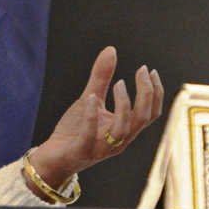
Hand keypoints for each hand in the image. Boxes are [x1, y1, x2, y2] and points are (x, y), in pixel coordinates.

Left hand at [30, 46, 163, 189]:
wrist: (53, 158)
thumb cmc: (75, 130)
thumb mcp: (90, 99)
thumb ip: (101, 78)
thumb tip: (111, 49)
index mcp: (124, 128)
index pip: (151, 113)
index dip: (155, 92)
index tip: (149, 69)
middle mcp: (119, 140)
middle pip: (143, 118)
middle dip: (146, 93)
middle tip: (140, 71)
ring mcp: (102, 148)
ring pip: (123, 129)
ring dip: (124, 105)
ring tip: (118, 83)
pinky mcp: (82, 151)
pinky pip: (91, 136)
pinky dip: (92, 116)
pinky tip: (90, 97)